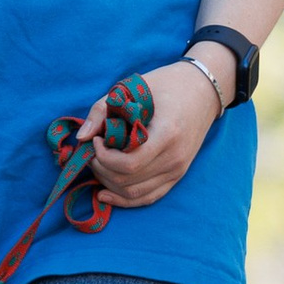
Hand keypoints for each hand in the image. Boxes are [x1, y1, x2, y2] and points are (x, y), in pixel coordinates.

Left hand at [73, 56, 220, 208]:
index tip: (96, 140)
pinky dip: (124, 199)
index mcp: (167, 134)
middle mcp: (175, 157)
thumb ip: (101, 110)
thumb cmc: (166, 84)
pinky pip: (149, 197)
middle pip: (128, 181)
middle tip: (92, 152)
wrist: (202, 91)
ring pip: (134, 193)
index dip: (104, 157)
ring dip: (109, 183)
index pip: (128, 164)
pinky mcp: (177, 176)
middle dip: (101, 169)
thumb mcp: (131, 88)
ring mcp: (178, 170)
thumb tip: (81, 138)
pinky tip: (105, 194)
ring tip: (99, 165)